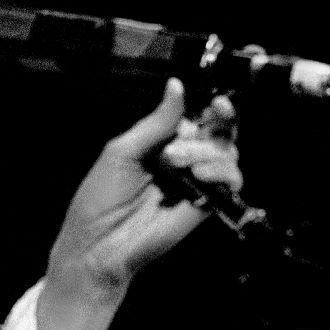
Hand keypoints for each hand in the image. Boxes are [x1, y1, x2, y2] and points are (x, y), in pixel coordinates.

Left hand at [47, 78, 241, 294]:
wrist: (99, 243)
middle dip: (214, 126)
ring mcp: (195, 182)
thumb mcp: (123, 150)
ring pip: (226, 153)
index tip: (218, 103)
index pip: (195, 118)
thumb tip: (176, 86)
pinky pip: (230, 181)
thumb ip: (156, 122)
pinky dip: (221, 171)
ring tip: (179, 164)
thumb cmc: (101, 198)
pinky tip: (198, 174)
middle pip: (218, 132)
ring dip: (207, 151)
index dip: (212, 109)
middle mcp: (181, 161)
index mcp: (160, 144)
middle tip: (193, 134)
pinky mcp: (205, 204)